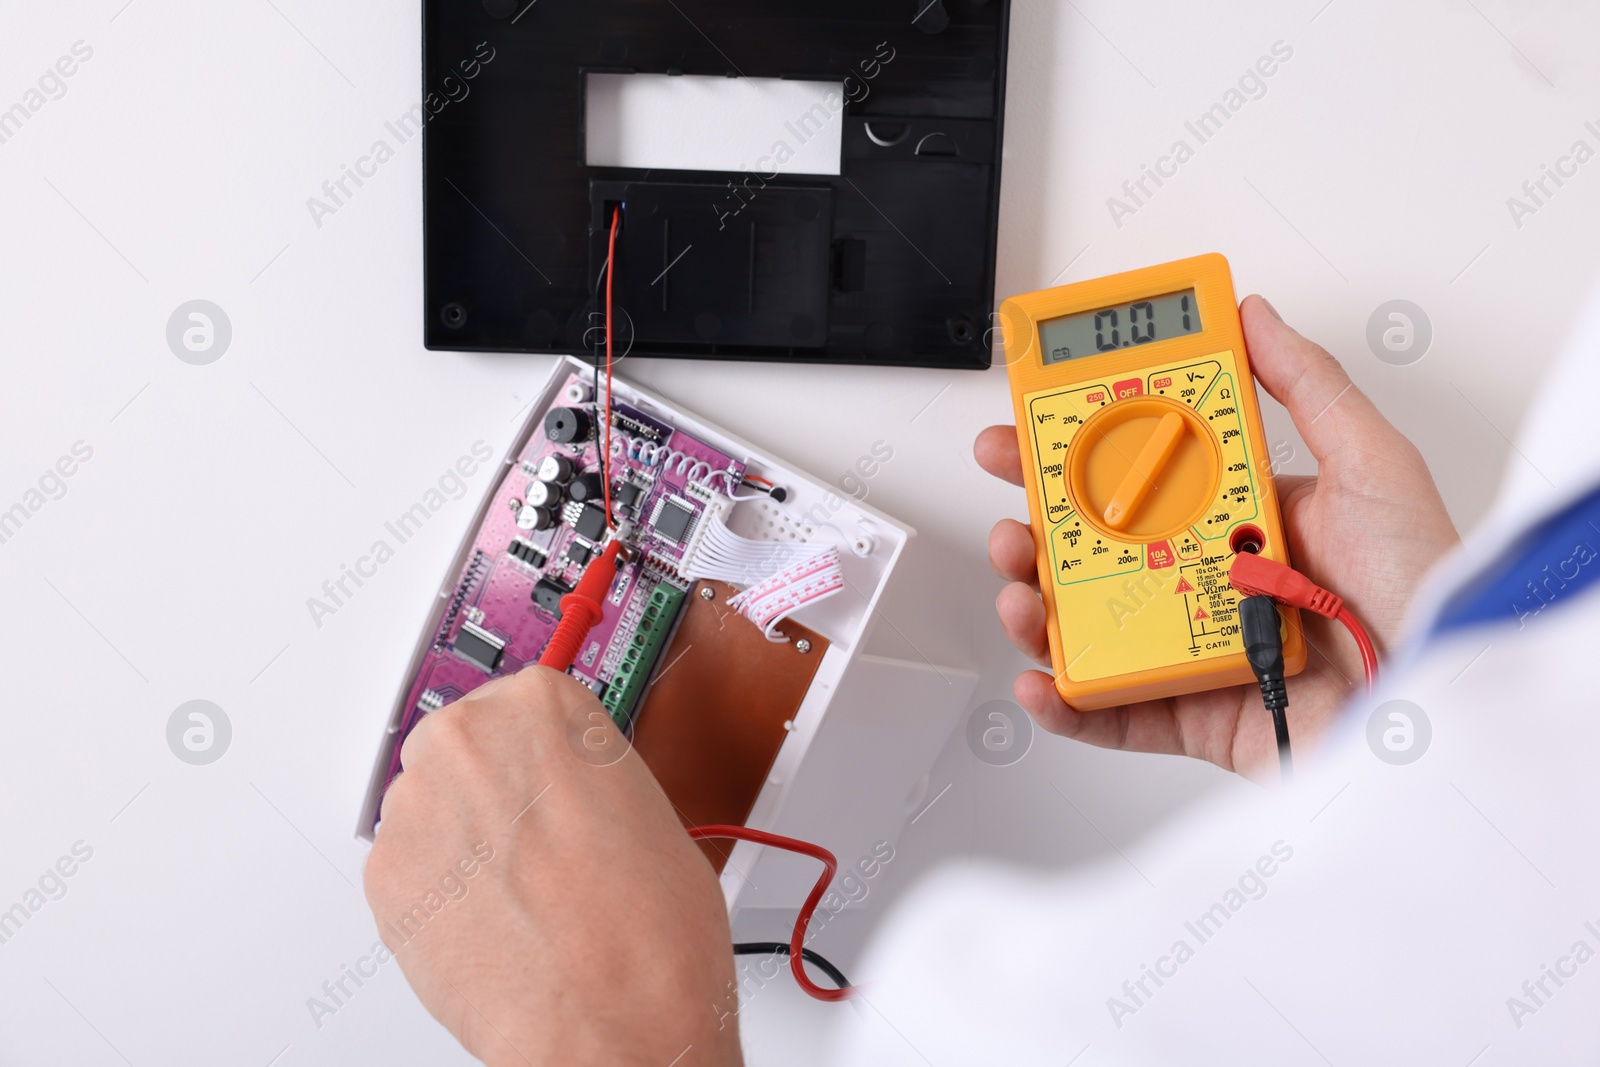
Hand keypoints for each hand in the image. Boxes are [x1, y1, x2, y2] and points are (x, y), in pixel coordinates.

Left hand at [364, 667, 742, 1066]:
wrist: (611, 1020)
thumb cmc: (649, 931)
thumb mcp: (648, 808)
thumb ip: (590, 771)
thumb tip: (569, 782)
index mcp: (543, 706)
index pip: (522, 700)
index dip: (540, 753)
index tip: (544, 778)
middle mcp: (470, 740)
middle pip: (466, 746)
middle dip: (493, 791)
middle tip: (535, 844)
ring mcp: (419, 806)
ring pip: (432, 806)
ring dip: (461, 840)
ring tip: (520, 894)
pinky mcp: (386, 874)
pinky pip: (408, 866)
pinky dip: (438, 892)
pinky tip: (490, 921)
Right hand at [977, 296, 1458, 779]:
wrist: (1438, 702)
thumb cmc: (1425, 589)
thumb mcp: (1373, 464)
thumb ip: (1310, 386)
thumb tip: (1256, 318)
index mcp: (1246, 518)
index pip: (1144, 474)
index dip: (1081, 451)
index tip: (1036, 427)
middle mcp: (1214, 581)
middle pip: (1101, 549)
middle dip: (1040, 528)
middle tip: (1012, 509)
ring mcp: (1198, 648)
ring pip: (1092, 626)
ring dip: (1038, 608)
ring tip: (1023, 592)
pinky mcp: (1194, 716)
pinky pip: (1111, 710)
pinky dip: (1065, 702)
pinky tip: (1042, 680)